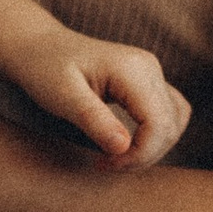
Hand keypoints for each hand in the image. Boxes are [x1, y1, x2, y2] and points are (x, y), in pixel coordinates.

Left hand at [1, 29, 191, 166]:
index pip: (158, 123)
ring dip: (152, 148)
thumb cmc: (44, 69)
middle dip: (144, 154)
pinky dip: (154, 135)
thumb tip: (124, 148)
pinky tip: (125, 144)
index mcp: (133, 69)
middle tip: (106, 164)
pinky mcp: (147, 82)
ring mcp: (151, 73)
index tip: (104, 164)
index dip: (139, 154)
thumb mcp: (62, 97)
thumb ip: (94, 120)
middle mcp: (149, 68)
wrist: (37, 47)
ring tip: (116, 158)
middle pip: (170, 125)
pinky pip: (168, 114)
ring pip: (175, 121)